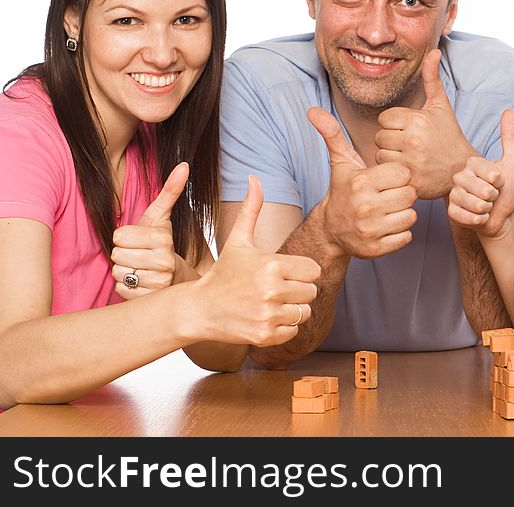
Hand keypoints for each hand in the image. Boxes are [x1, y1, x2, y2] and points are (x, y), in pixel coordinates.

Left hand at [112, 162, 191, 299]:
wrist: (177, 278)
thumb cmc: (162, 244)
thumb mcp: (161, 218)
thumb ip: (170, 190)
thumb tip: (183, 165)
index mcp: (163, 240)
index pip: (119, 237)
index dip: (124, 237)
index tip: (139, 240)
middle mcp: (164, 263)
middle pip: (117, 255)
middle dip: (124, 254)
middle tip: (139, 255)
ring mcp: (157, 284)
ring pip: (118, 273)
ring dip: (125, 271)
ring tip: (140, 269)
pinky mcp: (148, 300)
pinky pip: (120, 289)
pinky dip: (126, 287)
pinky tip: (140, 283)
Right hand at [195, 176, 319, 346]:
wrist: (199, 309)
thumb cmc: (223, 272)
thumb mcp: (238, 241)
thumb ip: (252, 209)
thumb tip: (254, 178)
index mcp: (271, 265)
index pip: (314, 270)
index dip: (301, 271)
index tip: (284, 272)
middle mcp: (271, 290)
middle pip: (311, 291)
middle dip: (297, 290)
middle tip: (275, 288)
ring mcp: (268, 315)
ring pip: (304, 312)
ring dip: (292, 309)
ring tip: (271, 302)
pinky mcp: (265, 336)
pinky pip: (294, 331)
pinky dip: (283, 327)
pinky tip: (265, 317)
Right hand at [309, 106, 417, 258]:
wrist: (331, 229)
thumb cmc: (344, 190)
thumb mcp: (341, 162)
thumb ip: (332, 135)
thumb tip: (313, 110)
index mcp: (361, 182)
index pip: (403, 174)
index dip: (398, 176)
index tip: (388, 179)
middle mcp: (365, 207)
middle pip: (410, 195)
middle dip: (403, 194)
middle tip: (390, 195)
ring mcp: (371, 230)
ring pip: (411, 216)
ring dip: (404, 213)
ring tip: (389, 209)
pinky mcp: (376, 249)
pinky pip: (406, 236)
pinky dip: (401, 232)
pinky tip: (387, 225)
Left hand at [375, 49, 476, 199]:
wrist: (462, 169)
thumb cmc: (448, 135)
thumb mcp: (441, 107)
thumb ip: (432, 79)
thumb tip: (434, 51)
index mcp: (418, 120)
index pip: (385, 119)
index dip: (394, 124)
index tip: (409, 129)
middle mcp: (413, 140)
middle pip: (380, 136)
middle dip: (390, 140)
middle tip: (408, 144)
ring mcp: (411, 161)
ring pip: (380, 153)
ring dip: (389, 155)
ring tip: (407, 155)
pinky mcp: (409, 179)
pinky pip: (385, 170)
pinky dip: (392, 170)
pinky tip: (407, 167)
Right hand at [447, 109, 513, 237]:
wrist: (502, 217)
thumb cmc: (508, 190)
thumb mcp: (512, 162)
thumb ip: (509, 137)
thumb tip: (509, 110)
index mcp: (472, 162)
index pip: (492, 174)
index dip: (501, 182)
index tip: (499, 181)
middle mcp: (459, 176)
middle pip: (485, 191)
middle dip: (495, 198)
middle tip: (492, 196)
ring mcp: (453, 194)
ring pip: (477, 205)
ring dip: (487, 210)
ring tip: (485, 206)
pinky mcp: (451, 211)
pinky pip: (467, 216)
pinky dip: (478, 220)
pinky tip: (478, 216)